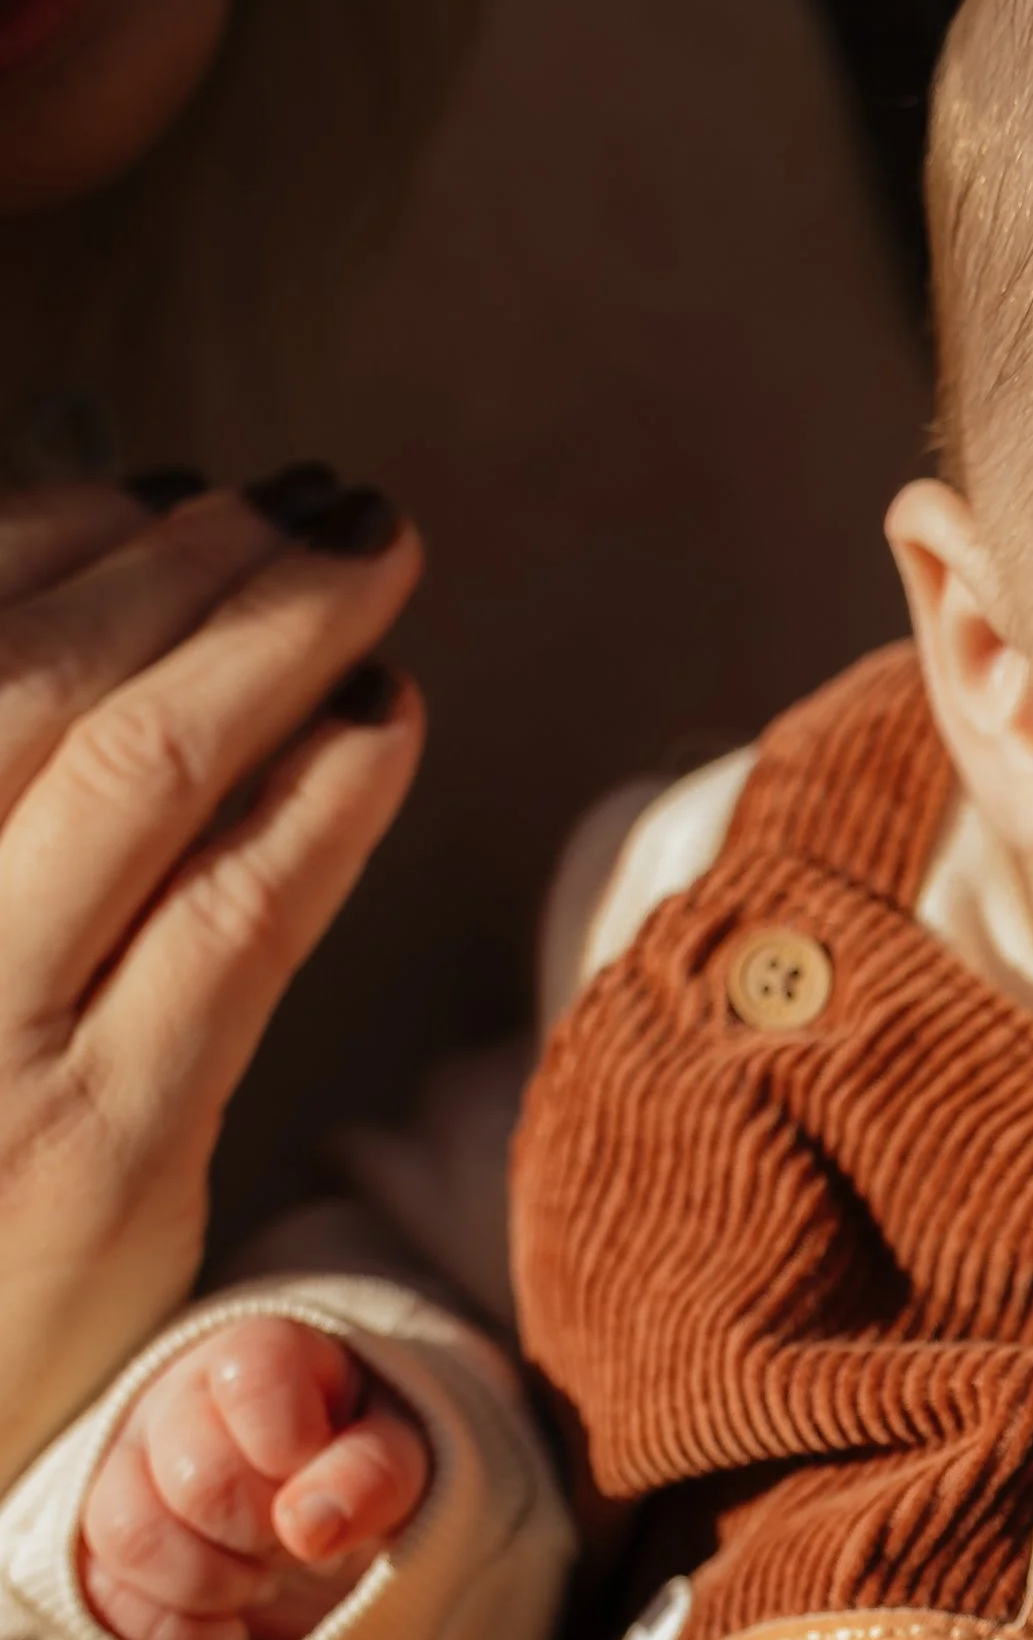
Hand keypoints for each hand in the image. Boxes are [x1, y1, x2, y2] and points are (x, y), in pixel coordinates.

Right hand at [0, 474, 421, 1484]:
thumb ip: (5, 859)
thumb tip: (88, 674)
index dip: (50, 545)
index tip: (157, 493)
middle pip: (39, 683)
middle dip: (188, 564)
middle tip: (314, 502)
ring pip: (136, 772)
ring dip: (270, 639)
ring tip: (368, 562)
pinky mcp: (100, 1146)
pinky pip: (229, 927)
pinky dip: (320, 804)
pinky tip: (388, 720)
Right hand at [78, 1317, 429, 1639]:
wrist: (310, 1498)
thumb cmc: (357, 1460)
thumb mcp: (399, 1454)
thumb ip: (373, 1473)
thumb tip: (308, 1528)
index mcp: (258, 1356)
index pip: (253, 1377)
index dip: (297, 1447)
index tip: (323, 1476)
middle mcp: (174, 1401)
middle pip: (198, 1477)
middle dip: (265, 1529)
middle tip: (298, 1538)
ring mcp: (122, 1470)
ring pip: (127, 1534)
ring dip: (213, 1584)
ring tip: (262, 1581)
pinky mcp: (94, 1542)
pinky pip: (98, 1597)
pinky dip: (174, 1634)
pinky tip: (229, 1631)